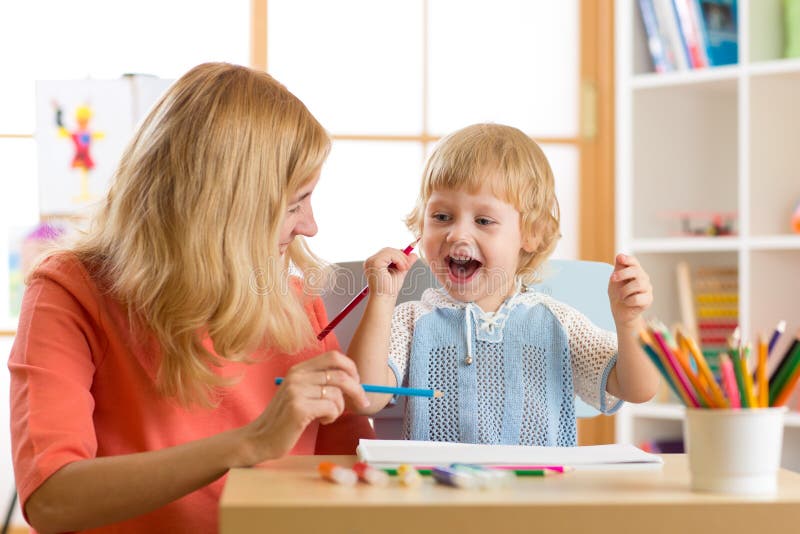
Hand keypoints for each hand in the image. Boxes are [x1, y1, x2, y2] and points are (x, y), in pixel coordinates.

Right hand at [240, 351, 369, 464]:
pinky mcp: (299, 408)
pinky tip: (322, 421)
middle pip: (341, 374)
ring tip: (328, 416)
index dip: (351, 368)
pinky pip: (331, 407)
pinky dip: (333, 416)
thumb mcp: (301, 394)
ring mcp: (296, 391)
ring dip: (340, 408)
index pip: (334, 357)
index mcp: (299, 369)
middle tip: (361, 403)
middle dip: (357, 390)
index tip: (357, 382)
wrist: (259, 439)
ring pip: (338, 394)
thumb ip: (321, 384)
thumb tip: (355, 381)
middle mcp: (297, 376)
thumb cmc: (285, 420)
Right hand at [364, 247, 417, 299]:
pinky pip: (390, 254)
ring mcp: (371, 261)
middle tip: (408, 265)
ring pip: (390, 251)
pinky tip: (402, 268)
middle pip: (388, 249)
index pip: (387, 252)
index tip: (408, 262)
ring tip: (405, 268)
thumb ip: (405, 262)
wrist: (385, 299)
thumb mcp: (400, 272)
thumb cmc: (389, 289)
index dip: (399, 254)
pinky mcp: (375, 263)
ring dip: (401, 258)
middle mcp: (370, 261)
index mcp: (374, 263)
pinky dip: (399, 260)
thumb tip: (414, 254)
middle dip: (401, 255)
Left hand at [608, 253, 652, 328]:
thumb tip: (620, 256)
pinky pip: (637, 298)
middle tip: (612, 279)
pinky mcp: (648, 300)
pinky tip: (627, 302)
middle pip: (637, 271)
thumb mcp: (615, 280)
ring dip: (624, 290)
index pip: (634, 262)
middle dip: (622, 274)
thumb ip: (618, 269)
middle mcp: (643, 278)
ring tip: (620, 296)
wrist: (619, 311)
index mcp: (635, 272)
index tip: (620, 259)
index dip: (628, 259)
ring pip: (638, 284)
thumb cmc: (618, 294)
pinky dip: (628, 300)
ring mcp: (647, 289)